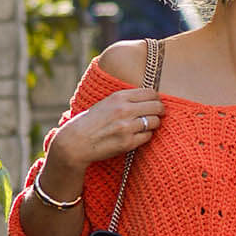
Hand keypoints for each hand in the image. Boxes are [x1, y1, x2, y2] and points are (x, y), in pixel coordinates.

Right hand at [39, 89, 162, 198]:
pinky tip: (137, 135)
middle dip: (160, 111)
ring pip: (154, 122)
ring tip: (146, 126)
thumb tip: (149, 98)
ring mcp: (127, 127)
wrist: (76, 141)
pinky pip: (148, 136)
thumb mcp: (106, 103)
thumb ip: (125, 100)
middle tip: (157, 114)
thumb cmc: (91, 122)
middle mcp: (124, 110)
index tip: (155, 103)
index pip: (150, 93)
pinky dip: (146, 136)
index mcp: (119, 97)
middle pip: (157, 106)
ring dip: (153, 124)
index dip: (156, 98)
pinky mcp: (128, 142)